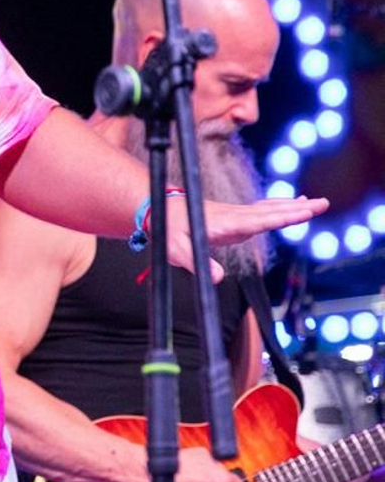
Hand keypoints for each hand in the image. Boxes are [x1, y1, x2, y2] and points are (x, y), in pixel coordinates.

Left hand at [162, 195, 327, 281]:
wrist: (158, 208)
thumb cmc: (167, 228)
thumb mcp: (175, 249)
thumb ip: (195, 262)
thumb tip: (218, 278)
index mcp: (225, 223)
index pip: (258, 220)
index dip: (280, 217)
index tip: (302, 212)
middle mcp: (234, 216)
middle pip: (269, 211)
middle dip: (296, 208)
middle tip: (322, 203)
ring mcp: (235, 214)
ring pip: (268, 209)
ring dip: (292, 206)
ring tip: (316, 202)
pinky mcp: (234, 217)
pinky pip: (262, 210)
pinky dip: (279, 207)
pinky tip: (292, 204)